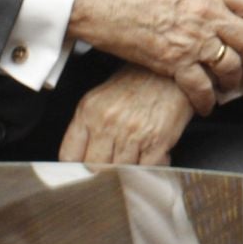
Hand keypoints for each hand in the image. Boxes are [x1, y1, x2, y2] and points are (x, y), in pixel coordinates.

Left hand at [58, 65, 195, 165]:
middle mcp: (108, 122)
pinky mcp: (157, 141)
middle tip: (110, 169)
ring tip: (133, 158)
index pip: (69, 156)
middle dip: (101, 173)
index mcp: (89, 110)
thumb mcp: (102, 97)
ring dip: (127, 171)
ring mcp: (133, 133)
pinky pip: (146, 171)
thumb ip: (87, 126)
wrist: (173, 70)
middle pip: (93, 169)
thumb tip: (79, 159)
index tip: (81, 172)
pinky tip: (150, 157)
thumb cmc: (139, 81)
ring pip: (119, 173)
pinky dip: (148, 170)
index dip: (74, 168)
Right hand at [66, 0, 242, 114]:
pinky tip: (206, 106)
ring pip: (231, 66)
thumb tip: (221, 12)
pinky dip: (207, 100)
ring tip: (229, 89)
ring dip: (233, 82)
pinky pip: (202, 87)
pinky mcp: (175, 61)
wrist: (106, 4)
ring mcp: (193, 38)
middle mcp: (208, 13)